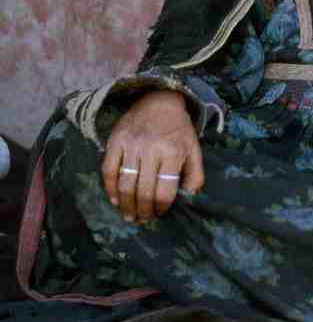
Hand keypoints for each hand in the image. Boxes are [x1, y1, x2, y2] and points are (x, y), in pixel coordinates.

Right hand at [101, 90, 203, 222]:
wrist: (160, 101)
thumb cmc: (178, 130)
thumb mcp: (194, 149)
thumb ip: (195, 175)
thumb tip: (189, 199)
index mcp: (173, 152)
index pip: (164, 191)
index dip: (161, 208)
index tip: (159, 214)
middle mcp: (151, 149)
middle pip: (143, 191)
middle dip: (143, 212)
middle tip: (143, 220)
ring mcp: (131, 144)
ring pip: (124, 184)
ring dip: (126, 206)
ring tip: (129, 216)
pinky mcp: (116, 140)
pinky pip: (108, 170)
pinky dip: (110, 189)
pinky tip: (116, 200)